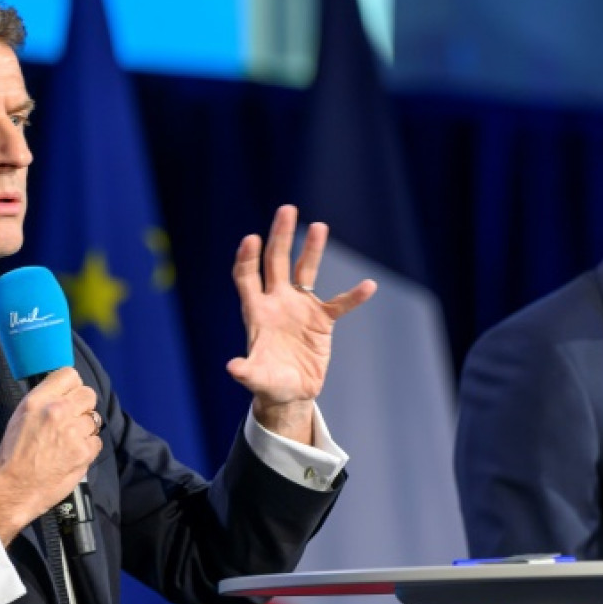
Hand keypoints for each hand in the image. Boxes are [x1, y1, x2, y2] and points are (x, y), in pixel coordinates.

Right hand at [0, 367, 101, 543]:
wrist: (14, 488)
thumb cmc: (13, 454)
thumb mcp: (21, 416)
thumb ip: (44, 401)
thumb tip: (64, 393)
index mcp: (38, 401)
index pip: (70, 375)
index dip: (72, 386)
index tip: (70, 395)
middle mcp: (58, 412)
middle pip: (89, 394)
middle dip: (83, 405)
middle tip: (72, 419)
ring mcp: (73, 432)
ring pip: (94, 419)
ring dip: (85, 429)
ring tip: (69, 440)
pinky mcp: (84, 452)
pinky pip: (97, 441)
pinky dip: (88, 447)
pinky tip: (73, 453)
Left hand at [226, 204, 375, 443]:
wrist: (291, 392)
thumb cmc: (268, 383)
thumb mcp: (257, 379)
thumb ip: (247, 371)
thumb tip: (233, 367)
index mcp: (257, 312)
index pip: (247, 277)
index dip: (248, 258)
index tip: (251, 239)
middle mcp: (277, 302)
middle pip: (276, 262)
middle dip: (280, 236)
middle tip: (287, 210)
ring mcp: (300, 308)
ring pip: (305, 271)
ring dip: (312, 249)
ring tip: (319, 226)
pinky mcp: (322, 320)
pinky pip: (339, 304)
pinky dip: (353, 297)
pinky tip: (368, 285)